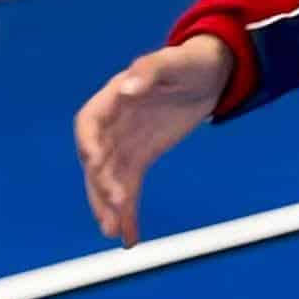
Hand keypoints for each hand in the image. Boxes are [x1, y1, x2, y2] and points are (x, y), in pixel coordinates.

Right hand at [73, 37, 232, 247]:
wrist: (210, 73)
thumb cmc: (190, 61)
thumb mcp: (176, 60)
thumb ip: (150, 70)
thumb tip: (127, 87)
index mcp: (114, 96)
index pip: (90, 122)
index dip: (88, 142)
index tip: (94, 162)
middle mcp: (113, 124)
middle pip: (97, 158)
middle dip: (101, 183)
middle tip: (114, 206)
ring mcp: (125, 144)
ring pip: (109, 180)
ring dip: (109, 206)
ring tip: (114, 231)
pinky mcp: (140, 158)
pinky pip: (129, 188)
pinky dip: (128, 212)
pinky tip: (130, 237)